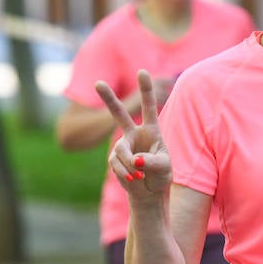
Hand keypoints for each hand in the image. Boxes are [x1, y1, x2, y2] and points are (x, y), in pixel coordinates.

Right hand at [95, 69, 171, 196]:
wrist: (149, 191)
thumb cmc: (161, 175)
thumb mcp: (164, 167)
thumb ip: (152, 161)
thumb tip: (134, 160)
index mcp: (151, 130)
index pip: (149, 106)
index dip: (146, 89)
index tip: (142, 72)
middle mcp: (135, 134)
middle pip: (119, 113)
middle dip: (108, 99)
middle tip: (98, 83)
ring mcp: (123, 145)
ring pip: (120, 151)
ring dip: (130, 166)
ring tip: (140, 175)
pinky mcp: (114, 159)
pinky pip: (116, 164)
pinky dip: (126, 174)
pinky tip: (134, 179)